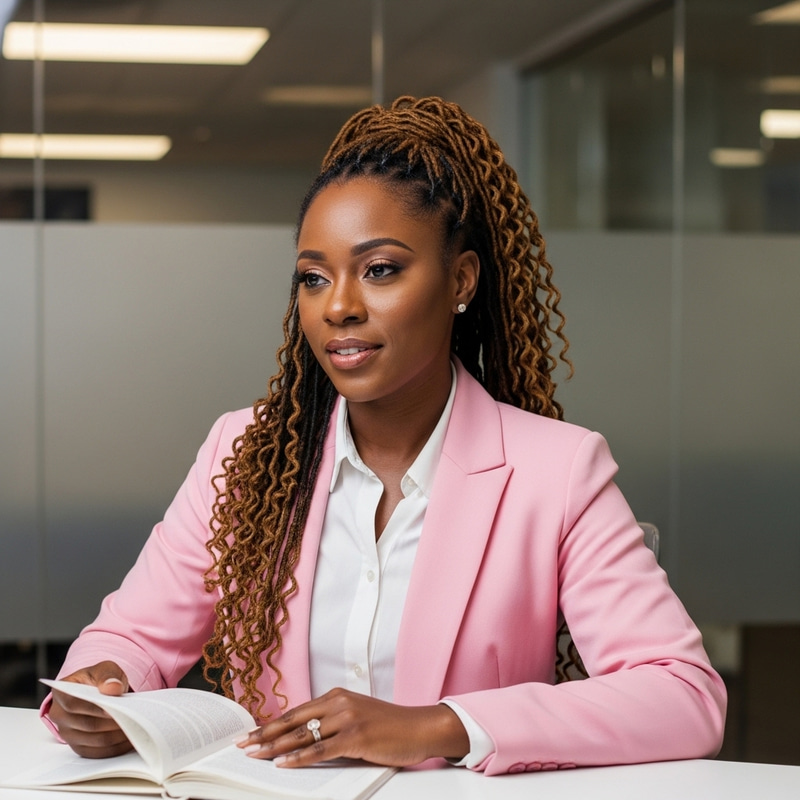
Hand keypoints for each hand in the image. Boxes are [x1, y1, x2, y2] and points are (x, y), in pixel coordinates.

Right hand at [48, 661, 133, 758]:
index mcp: (61, 693)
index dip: (95, 708)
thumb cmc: (99, 679)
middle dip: (112, 722)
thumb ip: (107, 675)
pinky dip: (116, 747)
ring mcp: (68, 734)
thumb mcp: (104, 669)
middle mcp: (59, 715)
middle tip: (133, 719)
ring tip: (135, 727)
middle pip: (87, 725)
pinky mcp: (79, 746)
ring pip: (95, 741)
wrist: (97, 691)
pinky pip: (98, 752)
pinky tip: (130, 738)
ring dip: (117, 736)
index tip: (116, 708)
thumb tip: (113, 688)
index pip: (74, 704)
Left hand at [236, 687, 468, 767]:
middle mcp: (338, 703)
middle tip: (241, 744)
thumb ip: (332, 722)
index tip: (250, 732)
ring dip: (275, 746)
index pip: (296, 711)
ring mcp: (347, 719)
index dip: (271, 723)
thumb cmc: (390, 726)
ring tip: (254, 754)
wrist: (420, 727)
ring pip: (302, 735)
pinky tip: (282, 764)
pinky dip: (299, 758)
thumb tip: (302, 738)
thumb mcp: (357, 716)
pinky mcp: (356, 737)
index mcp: (337, 696)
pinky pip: (320, 750)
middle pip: (293, 720)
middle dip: (264, 734)